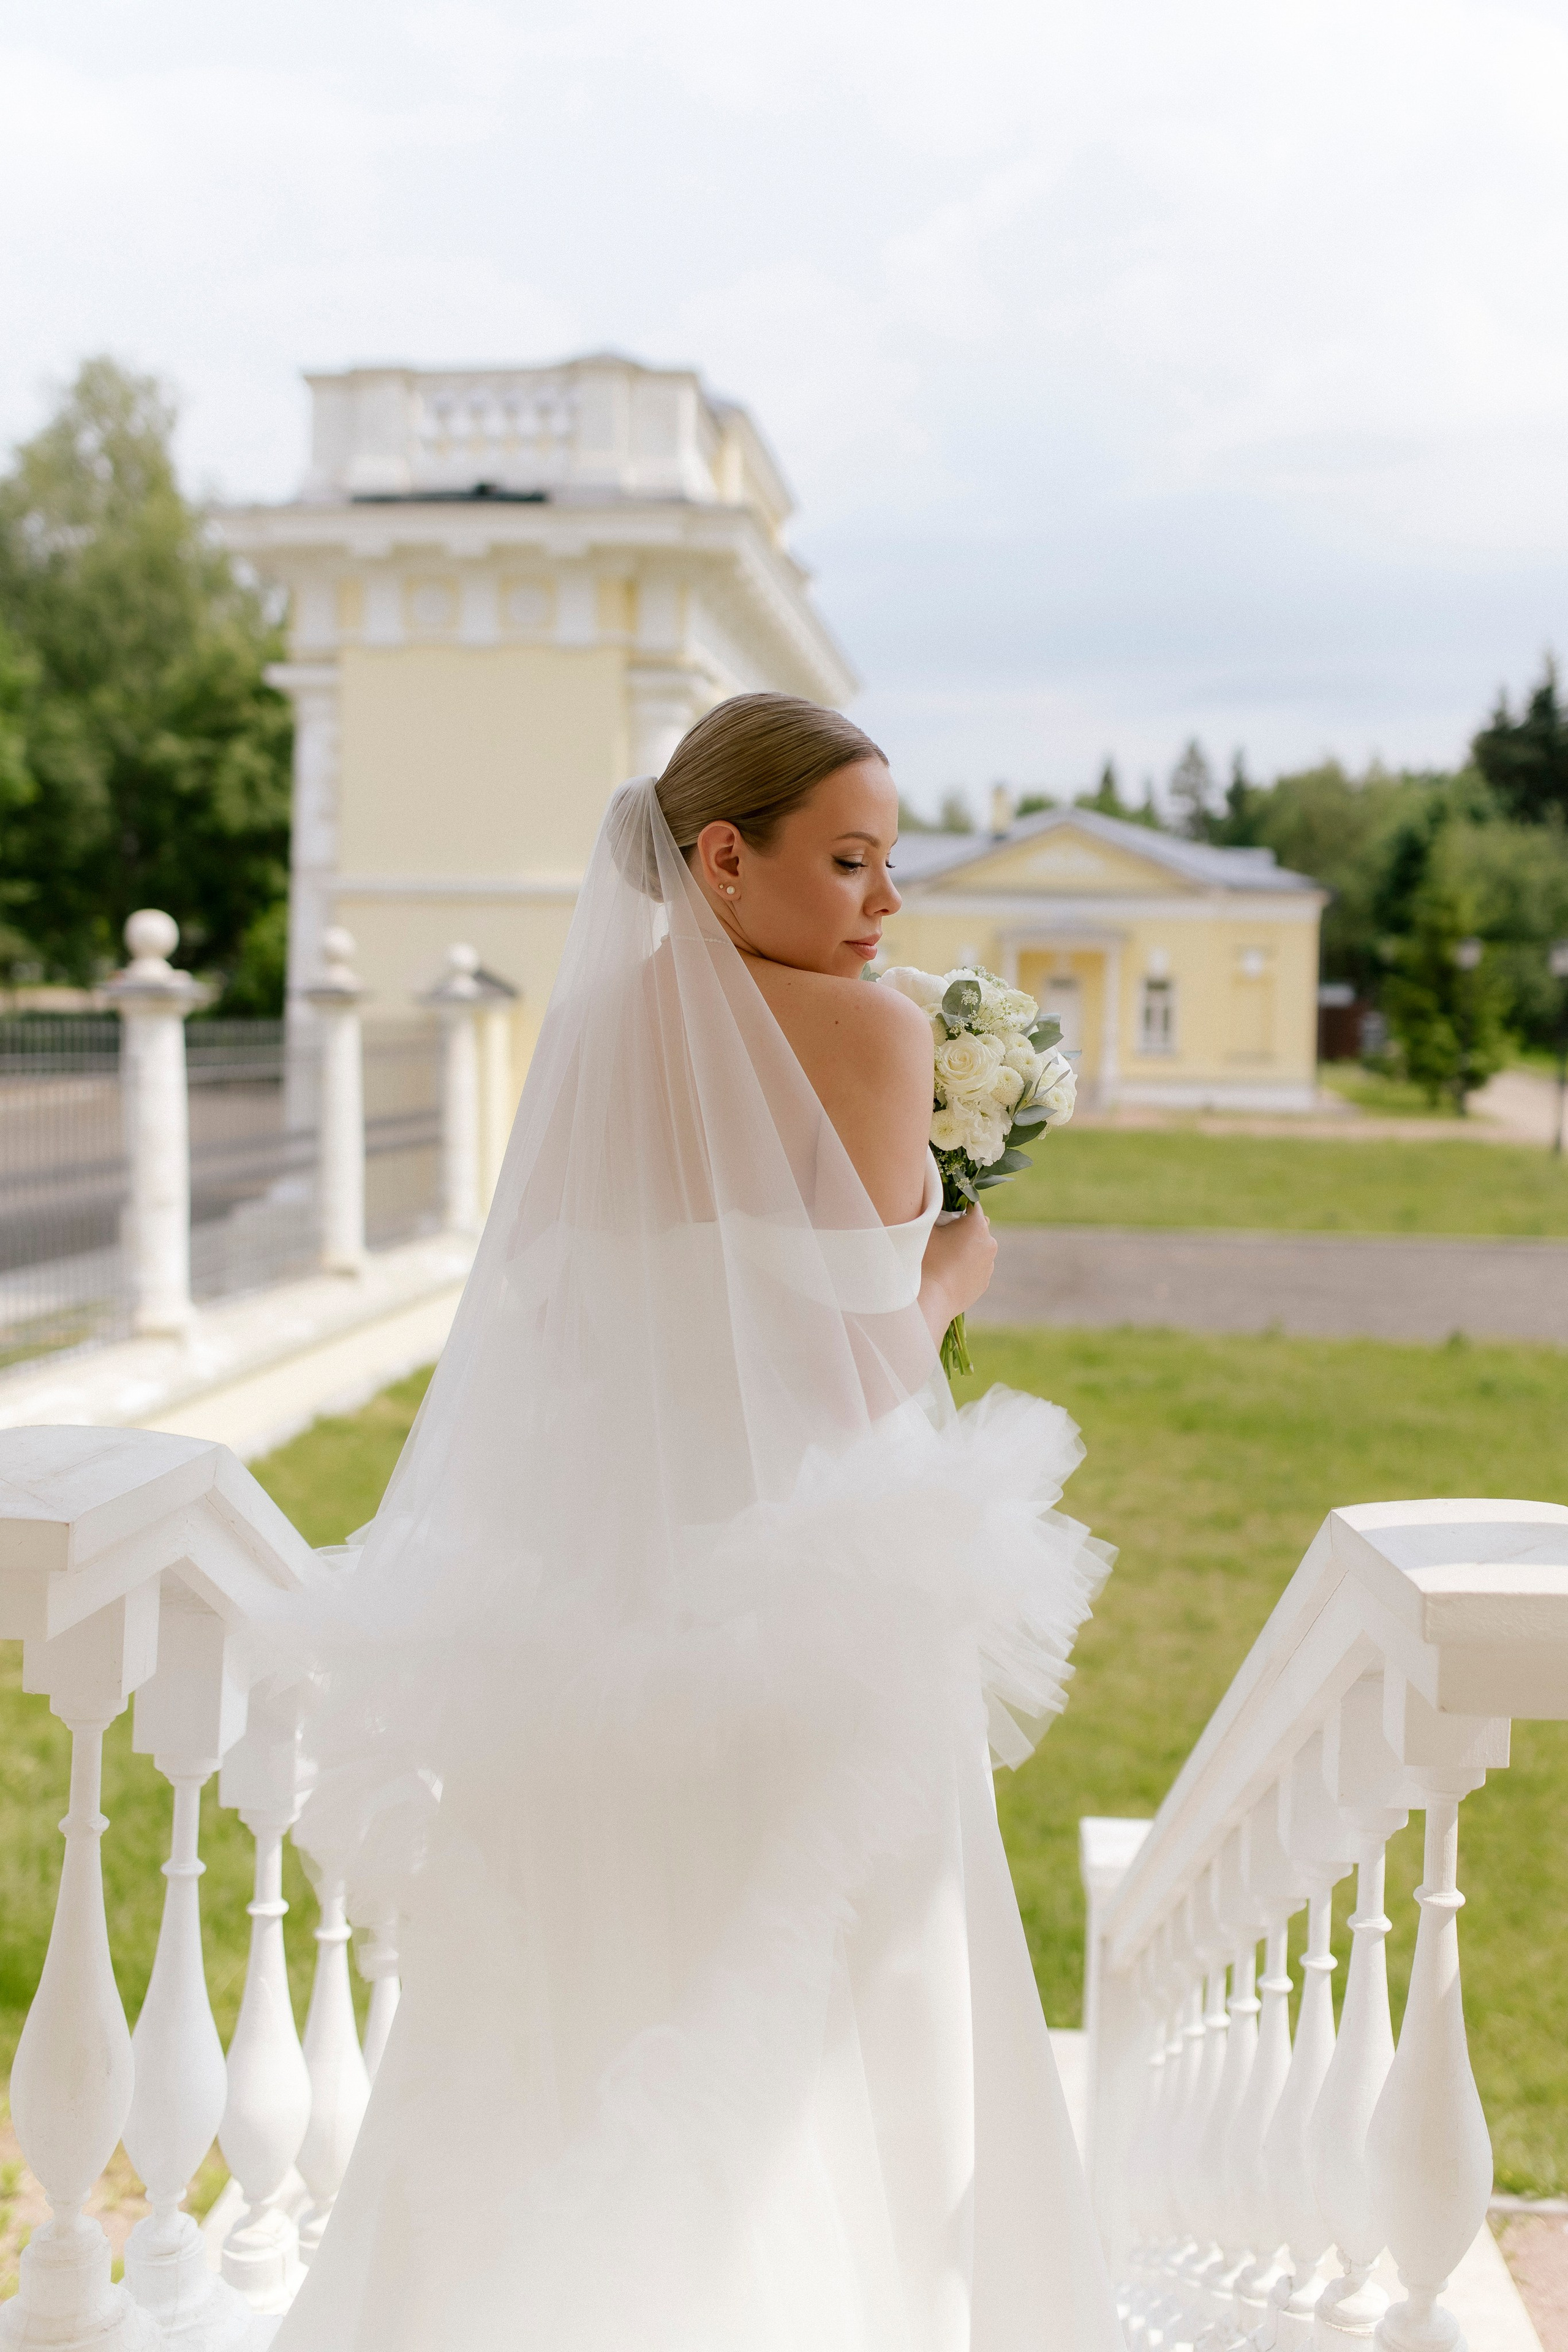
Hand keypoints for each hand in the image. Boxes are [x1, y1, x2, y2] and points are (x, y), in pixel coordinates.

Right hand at [920, 1202, 996, 1332]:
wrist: (932, 1298)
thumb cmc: (927, 1259)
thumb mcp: (926, 1228)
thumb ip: (935, 1212)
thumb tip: (936, 1206)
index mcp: (977, 1225)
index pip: (972, 1204)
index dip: (959, 1206)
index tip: (948, 1213)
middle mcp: (989, 1243)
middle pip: (978, 1227)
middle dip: (965, 1228)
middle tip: (944, 1237)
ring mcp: (989, 1264)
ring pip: (979, 1248)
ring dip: (968, 1248)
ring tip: (947, 1258)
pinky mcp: (985, 1281)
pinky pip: (978, 1266)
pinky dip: (968, 1266)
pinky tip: (951, 1273)